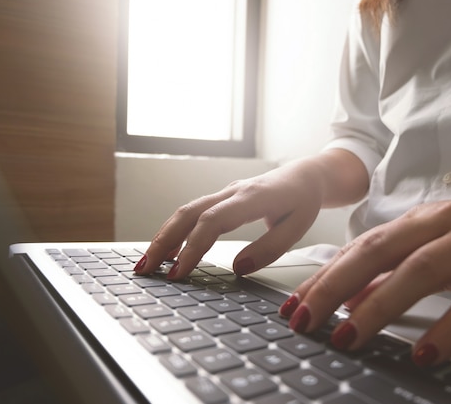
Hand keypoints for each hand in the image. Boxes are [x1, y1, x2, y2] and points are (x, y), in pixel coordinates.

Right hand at [134, 150, 367, 278]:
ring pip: (185, 211)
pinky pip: (192, 213)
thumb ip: (269, 249)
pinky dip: (175, 231)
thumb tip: (237, 268)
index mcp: (252, 198)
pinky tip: (167, 251)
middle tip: (145, 269)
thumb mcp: (298, 228)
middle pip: (188, 213)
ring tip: (148, 264)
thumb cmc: (303, 202)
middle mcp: (232, 193)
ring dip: (164, 236)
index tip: (179, 273)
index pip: (212, 221)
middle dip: (163, 241)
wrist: (304, 176)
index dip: (192, 247)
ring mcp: (224, 193)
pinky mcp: (221, 199)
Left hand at [279, 183, 450, 365]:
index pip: (360, 248)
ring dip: (378, 305)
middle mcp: (444, 223)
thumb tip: (354, 300)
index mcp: (423, 221)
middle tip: (303, 320)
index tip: (293, 306)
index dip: (324, 276)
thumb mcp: (444, 250)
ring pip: (420, 269)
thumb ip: (400, 272)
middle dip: (334, 286)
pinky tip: (427, 352)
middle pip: (377, 252)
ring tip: (348, 338)